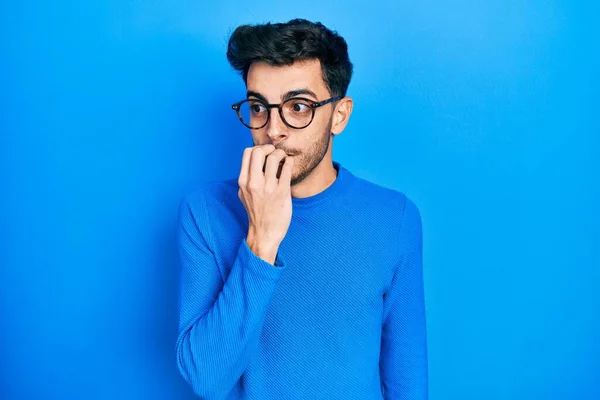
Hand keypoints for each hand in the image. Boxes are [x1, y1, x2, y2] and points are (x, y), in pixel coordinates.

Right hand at [237, 144, 294, 263]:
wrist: (264, 233)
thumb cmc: (256, 212)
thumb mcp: (244, 194)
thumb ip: (247, 178)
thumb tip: (253, 161)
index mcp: (243, 181)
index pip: (247, 153)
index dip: (257, 148)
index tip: (265, 153)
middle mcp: (254, 183)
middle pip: (259, 151)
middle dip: (269, 148)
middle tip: (275, 153)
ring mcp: (268, 187)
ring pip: (274, 157)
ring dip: (281, 154)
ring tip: (284, 159)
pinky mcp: (282, 192)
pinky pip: (287, 168)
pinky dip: (289, 162)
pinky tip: (289, 165)